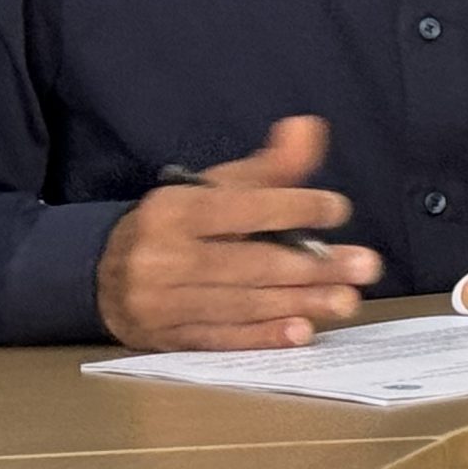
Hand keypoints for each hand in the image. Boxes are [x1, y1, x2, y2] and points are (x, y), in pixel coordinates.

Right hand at [96, 117, 380, 350]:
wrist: (101, 273)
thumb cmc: (178, 224)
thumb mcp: (214, 188)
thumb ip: (268, 165)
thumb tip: (309, 128)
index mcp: (173, 211)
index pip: (241, 209)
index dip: (293, 207)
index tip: (338, 209)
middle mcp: (163, 258)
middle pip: (250, 264)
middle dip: (314, 266)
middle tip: (366, 266)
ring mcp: (162, 303)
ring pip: (243, 304)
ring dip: (302, 302)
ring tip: (348, 299)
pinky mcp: (167, 339)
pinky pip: (222, 339)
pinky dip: (264, 336)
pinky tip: (302, 332)